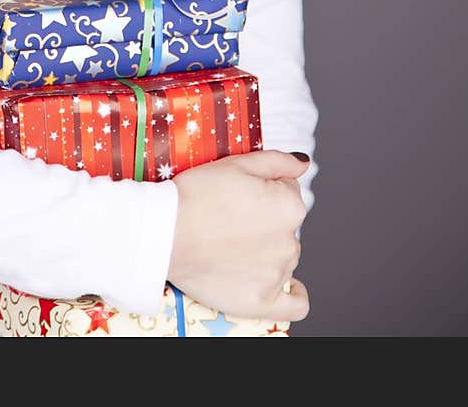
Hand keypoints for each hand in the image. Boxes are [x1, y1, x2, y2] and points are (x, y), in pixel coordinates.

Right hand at [167, 149, 310, 322]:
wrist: (165, 233)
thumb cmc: (196, 196)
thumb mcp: (237, 164)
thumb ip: (278, 161)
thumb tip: (301, 165)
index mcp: (289, 206)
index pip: (288, 191)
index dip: (263, 188)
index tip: (241, 194)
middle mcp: (290, 241)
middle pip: (284, 226)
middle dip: (264, 220)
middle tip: (230, 218)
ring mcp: (277, 274)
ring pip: (282, 258)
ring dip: (266, 250)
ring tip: (231, 245)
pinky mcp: (262, 301)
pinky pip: (294, 305)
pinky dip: (293, 296)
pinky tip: (285, 287)